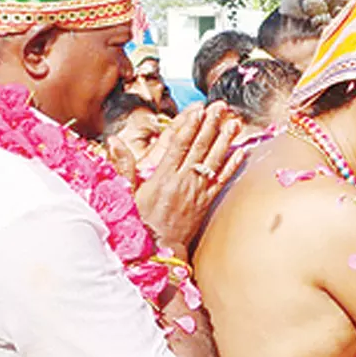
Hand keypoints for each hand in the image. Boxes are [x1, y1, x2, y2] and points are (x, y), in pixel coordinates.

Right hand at [133, 102, 244, 249]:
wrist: (159, 250)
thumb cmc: (139, 222)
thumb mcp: (125, 194)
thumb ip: (123, 166)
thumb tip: (114, 142)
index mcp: (163, 178)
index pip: (179, 145)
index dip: (189, 125)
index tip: (198, 109)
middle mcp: (183, 182)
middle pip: (200, 148)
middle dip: (210, 125)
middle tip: (220, 107)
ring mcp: (197, 191)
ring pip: (214, 161)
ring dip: (225, 140)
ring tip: (234, 122)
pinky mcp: (207, 202)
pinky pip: (222, 180)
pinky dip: (233, 165)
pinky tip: (241, 151)